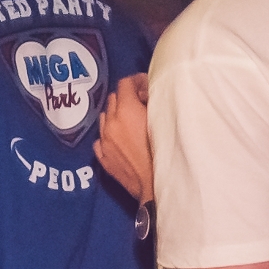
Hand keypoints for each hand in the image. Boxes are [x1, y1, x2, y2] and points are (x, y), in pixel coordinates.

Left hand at [95, 75, 153, 205]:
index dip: (137, 81)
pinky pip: (102, 138)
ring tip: (132, 121)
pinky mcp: (103, 157)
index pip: (124, 83)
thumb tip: (150, 94)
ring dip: (117, 115)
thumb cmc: (166, 154)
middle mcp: (111, 123)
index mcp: (126, 111)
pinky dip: (110, 134)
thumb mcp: (164, 121)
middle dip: (127, 97)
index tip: (146, 87)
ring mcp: (104, 141)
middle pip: (114, 98)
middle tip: (142, 103)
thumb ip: (154, 103)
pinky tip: (122, 139)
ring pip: (105, 117)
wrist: (156, 187)